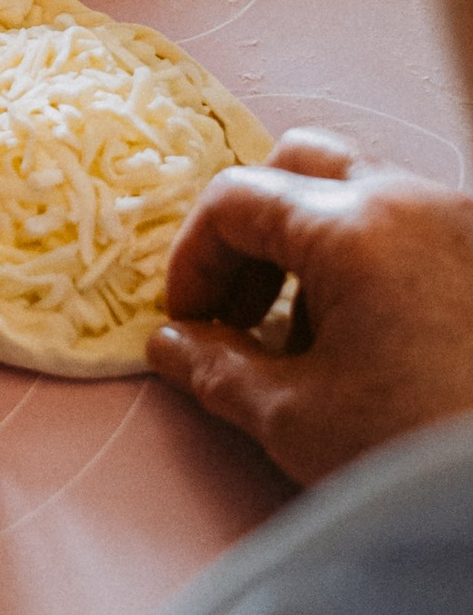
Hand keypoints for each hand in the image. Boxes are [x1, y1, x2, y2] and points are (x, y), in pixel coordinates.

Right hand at [150, 133, 472, 483]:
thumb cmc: (416, 449)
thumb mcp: (295, 419)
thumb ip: (217, 370)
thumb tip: (171, 344)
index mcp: (354, 226)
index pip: (235, 200)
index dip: (193, 260)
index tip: (188, 323)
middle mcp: (414, 201)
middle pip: (301, 165)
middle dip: (253, 231)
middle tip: (241, 307)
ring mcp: (462, 225)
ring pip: (361, 195)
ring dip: (312, 249)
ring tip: (311, 343)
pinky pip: (412, 230)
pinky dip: (370, 264)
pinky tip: (373, 346)